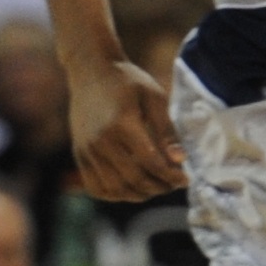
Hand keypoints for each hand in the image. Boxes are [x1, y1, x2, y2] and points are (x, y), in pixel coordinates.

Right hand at [67, 54, 184, 201]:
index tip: (185, 179)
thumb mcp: (154, 98)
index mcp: (123, 124)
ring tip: (155, 187)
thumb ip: (167, 131)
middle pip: (134, 180)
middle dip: (158, 187)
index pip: (151, 162)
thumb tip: (180, 161)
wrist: (91, 70)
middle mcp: (101, 140)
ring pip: (115, 189)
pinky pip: (96, 187)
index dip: (171, 176)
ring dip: (139, 195)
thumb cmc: (128, 81)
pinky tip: (132, 188)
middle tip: (172, 184)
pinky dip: (116, 194)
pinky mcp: (79, 154)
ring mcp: (87, 150)